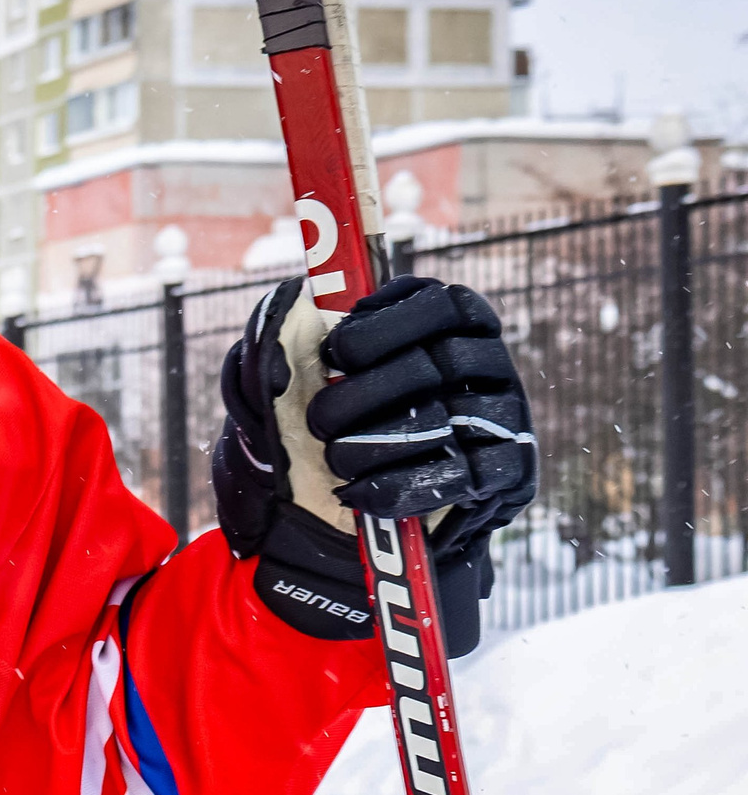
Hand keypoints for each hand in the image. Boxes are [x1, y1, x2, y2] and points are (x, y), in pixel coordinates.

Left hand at [213, 275, 536, 653]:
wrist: (415, 483)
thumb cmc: (368, 409)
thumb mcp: (342, 363)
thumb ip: (315, 333)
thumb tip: (284, 312)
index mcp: (461, 318)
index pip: (435, 302)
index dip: (378, 326)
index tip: (335, 353)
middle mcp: (492, 362)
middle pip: (422, 368)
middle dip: (353, 399)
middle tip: (319, 420)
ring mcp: (508, 416)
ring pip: (431, 425)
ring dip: (363, 447)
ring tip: (333, 459)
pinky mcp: (510, 471)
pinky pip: (452, 479)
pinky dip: (390, 489)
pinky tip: (354, 492)